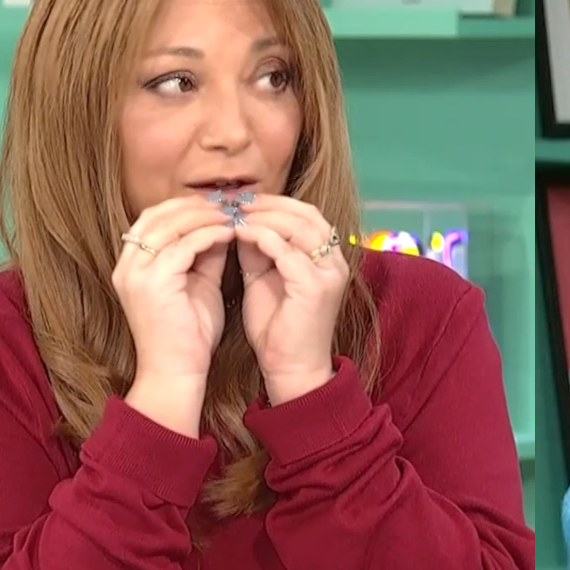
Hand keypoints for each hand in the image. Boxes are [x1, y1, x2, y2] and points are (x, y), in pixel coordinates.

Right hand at [111, 195, 235, 432]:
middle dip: (196, 204)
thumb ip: (205, 254)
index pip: (154, 218)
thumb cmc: (188, 335)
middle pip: (158, 214)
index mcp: (131, 265)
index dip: (186, 205)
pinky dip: (209, 234)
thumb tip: (223, 225)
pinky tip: (231, 233)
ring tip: (235, 214)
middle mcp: (127, 265)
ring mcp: (136, 273)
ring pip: (171, 224)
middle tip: (230, 201)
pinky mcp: (154, 283)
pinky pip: (185, 245)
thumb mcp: (197, 284)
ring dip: (206, 215)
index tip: (220, 202)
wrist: (176, 374)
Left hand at [232, 194, 348, 403]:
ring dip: (264, 217)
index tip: (239, 200)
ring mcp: (329, 273)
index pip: (306, 214)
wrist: (291, 370)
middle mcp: (335, 261)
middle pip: (306, 214)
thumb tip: (238, 223)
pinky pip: (289, 252)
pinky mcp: (316, 288)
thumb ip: (258, 251)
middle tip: (234, 201)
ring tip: (234, 215)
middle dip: (268, 204)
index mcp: (327, 258)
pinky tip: (241, 235)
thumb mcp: (265, 279)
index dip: (274, 202)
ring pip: (300, 227)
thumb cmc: (278, 329)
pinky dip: (264, 238)